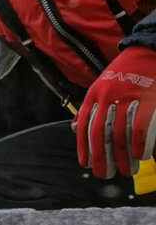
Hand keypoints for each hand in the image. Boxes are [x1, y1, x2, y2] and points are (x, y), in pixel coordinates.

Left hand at [76, 46, 155, 177]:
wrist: (148, 50)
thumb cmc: (125, 72)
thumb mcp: (102, 85)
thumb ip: (93, 106)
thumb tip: (76, 128)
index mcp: (93, 94)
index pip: (83, 125)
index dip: (83, 147)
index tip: (85, 163)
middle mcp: (106, 96)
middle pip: (99, 133)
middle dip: (101, 157)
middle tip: (104, 174)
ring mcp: (127, 97)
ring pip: (120, 133)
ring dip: (122, 156)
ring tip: (126, 171)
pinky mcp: (147, 98)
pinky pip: (140, 125)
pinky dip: (139, 143)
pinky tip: (140, 156)